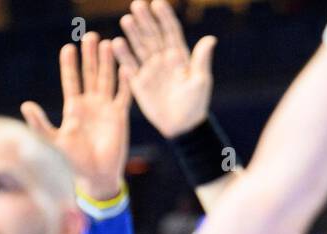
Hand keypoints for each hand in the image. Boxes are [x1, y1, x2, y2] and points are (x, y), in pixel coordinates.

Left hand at [21, 32, 131, 202]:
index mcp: (73, 109)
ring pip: (107, 80)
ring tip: (108, 43)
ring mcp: (106, 109)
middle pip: (90, 74)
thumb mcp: (53, 141)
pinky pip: (123, 95)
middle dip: (90, 56)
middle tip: (90, 37)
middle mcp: (90, 105)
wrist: (96, 177)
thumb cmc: (73, 162)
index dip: (69, 65)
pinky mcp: (119, 116)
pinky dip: (125, 82)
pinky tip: (125, 67)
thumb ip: (40, 124)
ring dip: (107, 63)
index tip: (68, 48)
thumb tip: (26, 104)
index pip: (71, 81)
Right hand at [112, 0, 215, 138]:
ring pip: (139, 47)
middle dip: (145, 20)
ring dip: (132, 34)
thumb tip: (210, 39)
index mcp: (178, 56)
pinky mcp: (139, 83)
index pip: (170, 31)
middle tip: (137, 5)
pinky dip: (123, 56)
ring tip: (127, 20)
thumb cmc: (195, 104)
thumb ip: (201, 59)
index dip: (164, 17)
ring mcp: (150, 70)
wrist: (182, 127)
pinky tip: (116, 44)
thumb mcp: (201, 81)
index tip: (157, 3)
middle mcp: (162, 59)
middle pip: (152, 35)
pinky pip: (129, 67)